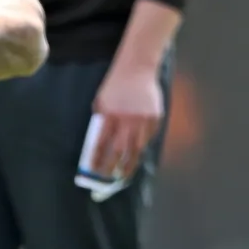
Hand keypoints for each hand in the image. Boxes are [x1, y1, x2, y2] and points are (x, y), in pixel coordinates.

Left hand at [90, 63, 163, 178]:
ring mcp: (143, 120)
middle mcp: (127, 119)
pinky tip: (137, 153)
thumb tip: (101, 144)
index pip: (101, 143)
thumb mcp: (102, 101)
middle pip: (121, 150)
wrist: (137, 68)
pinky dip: (142, 146)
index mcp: (110, 114)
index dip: (97, 159)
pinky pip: (149, 138)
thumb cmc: (115, 85)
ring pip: (138, 148)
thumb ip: (102, 120)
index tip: (93, 172)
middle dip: (115, 167)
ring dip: (131, 163)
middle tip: (111, 180)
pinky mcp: (155, 118)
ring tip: (125, 174)